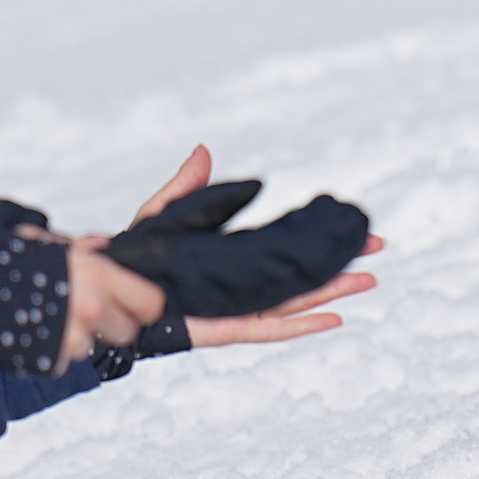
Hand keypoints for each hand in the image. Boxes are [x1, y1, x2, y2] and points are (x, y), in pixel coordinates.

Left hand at [60, 145, 381, 363]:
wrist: (99, 291)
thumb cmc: (127, 259)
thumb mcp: (160, 215)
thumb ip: (186, 189)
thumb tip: (205, 150)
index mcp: (233, 261)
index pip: (287, 249)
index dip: (321, 240)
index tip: (354, 228)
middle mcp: (240, 287)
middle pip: (300, 278)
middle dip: (341, 264)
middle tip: (378, 247)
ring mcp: (232, 308)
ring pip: (292, 302)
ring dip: (331, 293)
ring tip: (368, 281)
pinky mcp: (218, 328)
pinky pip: (263, 328)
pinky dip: (299, 326)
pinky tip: (333, 319)